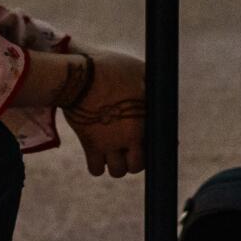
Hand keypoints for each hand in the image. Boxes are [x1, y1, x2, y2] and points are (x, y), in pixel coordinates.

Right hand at [63, 50, 145, 177]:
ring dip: (116, 164)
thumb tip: (159, 92)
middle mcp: (129, 137)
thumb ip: (150, 86)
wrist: (80, 75)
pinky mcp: (90, 145)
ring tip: (112, 152)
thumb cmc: (109, 69)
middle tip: (127, 150)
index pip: (156, 147)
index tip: (143, 143)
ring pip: (117, 171)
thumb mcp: (138, 71)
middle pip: (137, 166)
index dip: (150, 148)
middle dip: (133, 160)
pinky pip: (96, 170)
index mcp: (144, 121)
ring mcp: (109, 144)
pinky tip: (98, 155)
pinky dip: (97, 166)